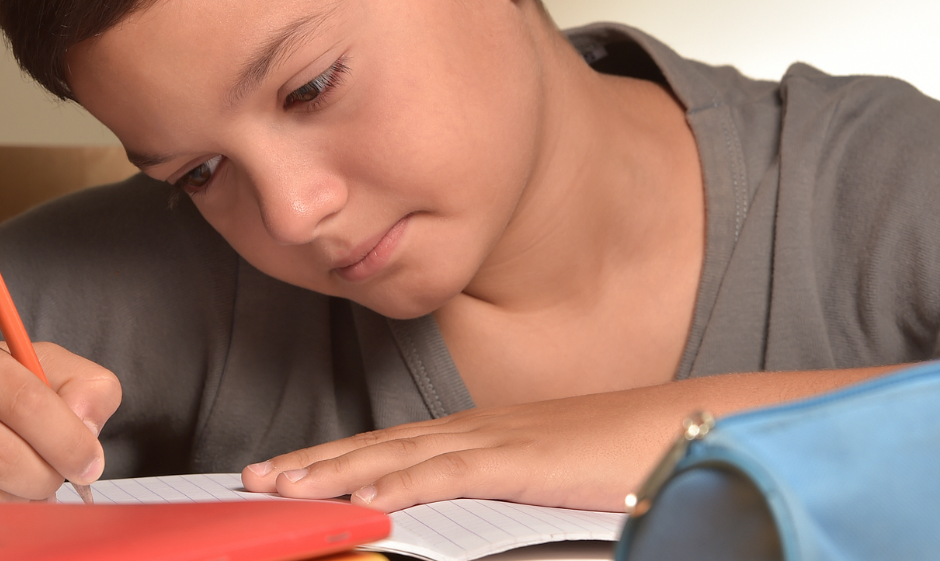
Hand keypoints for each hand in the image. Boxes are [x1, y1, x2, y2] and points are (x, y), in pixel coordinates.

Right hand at [0, 326, 120, 511]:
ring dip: (15, 501)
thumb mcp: (26, 366)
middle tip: (56, 479)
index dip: (68, 438)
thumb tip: (89, 427)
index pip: (25, 399)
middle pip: (0, 457)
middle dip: (44, 477)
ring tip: (17, 482)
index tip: (91, 462)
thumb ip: (78, 385)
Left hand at [240, 389, 685, 512]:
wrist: (685, 425)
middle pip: (378, 445)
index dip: (333, 457)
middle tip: (254, 478)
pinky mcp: (523, 461)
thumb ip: (499, 489)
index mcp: (479, 434)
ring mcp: (497, 441)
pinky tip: (365, 500)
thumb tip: (457, 514)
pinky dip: (402, 485)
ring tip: (283, 487)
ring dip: (335, 471)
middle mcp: (476, 429)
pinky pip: (450, 474)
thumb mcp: (545, 477)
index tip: (285, 471)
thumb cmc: (621, 456)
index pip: (390, 445)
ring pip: (397, 456)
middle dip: (313, 461)